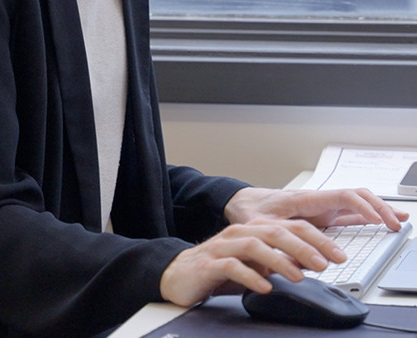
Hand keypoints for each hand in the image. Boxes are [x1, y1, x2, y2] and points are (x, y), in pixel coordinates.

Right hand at [159, 218, 336, 306]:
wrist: (177, 274)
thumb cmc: (217, 269)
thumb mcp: (253, 265)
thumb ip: (278, 261)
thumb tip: (309, 264)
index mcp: (252, 230)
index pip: (289, 227)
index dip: (316, 240)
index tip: (337, 255)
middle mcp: (239, 234)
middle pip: (275, 232)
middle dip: (303, 248)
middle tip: (323, 264)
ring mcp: (222, 247)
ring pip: (255, 246)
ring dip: (280, 261)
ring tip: (297, 277)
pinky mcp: (208, 264)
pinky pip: (232, 266)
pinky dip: (251, 276)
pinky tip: (264, 286)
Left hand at [224, 187, 408, 229]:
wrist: (240, 202)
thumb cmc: (249, 209)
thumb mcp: (258, 223)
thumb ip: (276, 236)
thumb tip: (295, 255)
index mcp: (305, 198)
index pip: (342, 196)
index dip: (363, 207)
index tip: (378, 221)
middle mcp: (317, 200)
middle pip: (356, 196)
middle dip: (379, 208)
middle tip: (395, 223)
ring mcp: (321, 207)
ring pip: (356, 203)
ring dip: (378, 210)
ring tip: (398, 220)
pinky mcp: (321, 214)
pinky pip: (349, 213)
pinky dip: (367, 216)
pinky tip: (382, 222)